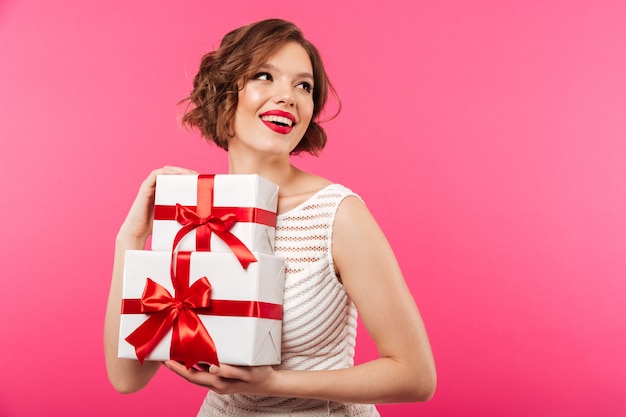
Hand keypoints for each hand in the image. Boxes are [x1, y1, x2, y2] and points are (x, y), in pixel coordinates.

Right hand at [118, 166, 197, 241]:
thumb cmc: (156, 227)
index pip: (177, 177)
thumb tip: (204, 216)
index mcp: (164, 190)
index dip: (189, 175)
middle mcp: (157, 186)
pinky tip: (175, 175)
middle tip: (198, 175)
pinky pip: (154, 175)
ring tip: (189, 174)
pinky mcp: (144, 189)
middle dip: (186, 172)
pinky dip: (165, 172)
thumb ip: (183, 212)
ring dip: (178, 170)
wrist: (137, 233)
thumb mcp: (174, 216)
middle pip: (173, 172)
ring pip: (164, 171)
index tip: (201, 179)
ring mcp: (150, 186)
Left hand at [162, 361, 276, 395]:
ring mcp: (219, 383)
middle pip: (190, 376)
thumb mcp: (249, 372)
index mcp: (219, 383)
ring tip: (174, 354)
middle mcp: (216, 385)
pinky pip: (204, 373)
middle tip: (163, 355)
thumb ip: (231, 371)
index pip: (192, 376)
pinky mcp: (222, 379)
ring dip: (184, 366)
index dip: (178, 369)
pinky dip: (195, 365)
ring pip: (196, 375)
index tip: (166, 360)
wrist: (271, 384)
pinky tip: (193, 356)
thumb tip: (212, 368)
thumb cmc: (261, 375)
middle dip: (176, 367)